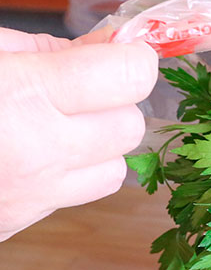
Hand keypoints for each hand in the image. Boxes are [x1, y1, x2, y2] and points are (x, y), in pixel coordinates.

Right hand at [0, 28, 157, 240]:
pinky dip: (69, 177)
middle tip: (75, 93)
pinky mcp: (19, 223)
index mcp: (28, 97)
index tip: (122, 52)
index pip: (132, 77)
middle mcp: (41, 153)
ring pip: (116, 172)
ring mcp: (33, 196)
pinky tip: (33, 159)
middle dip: (115, 105)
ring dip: (99, 148)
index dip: (132, 59)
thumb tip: (103, 47)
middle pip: (131, 128)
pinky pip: (75, 198)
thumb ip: (45, 48)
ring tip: (55, 129)